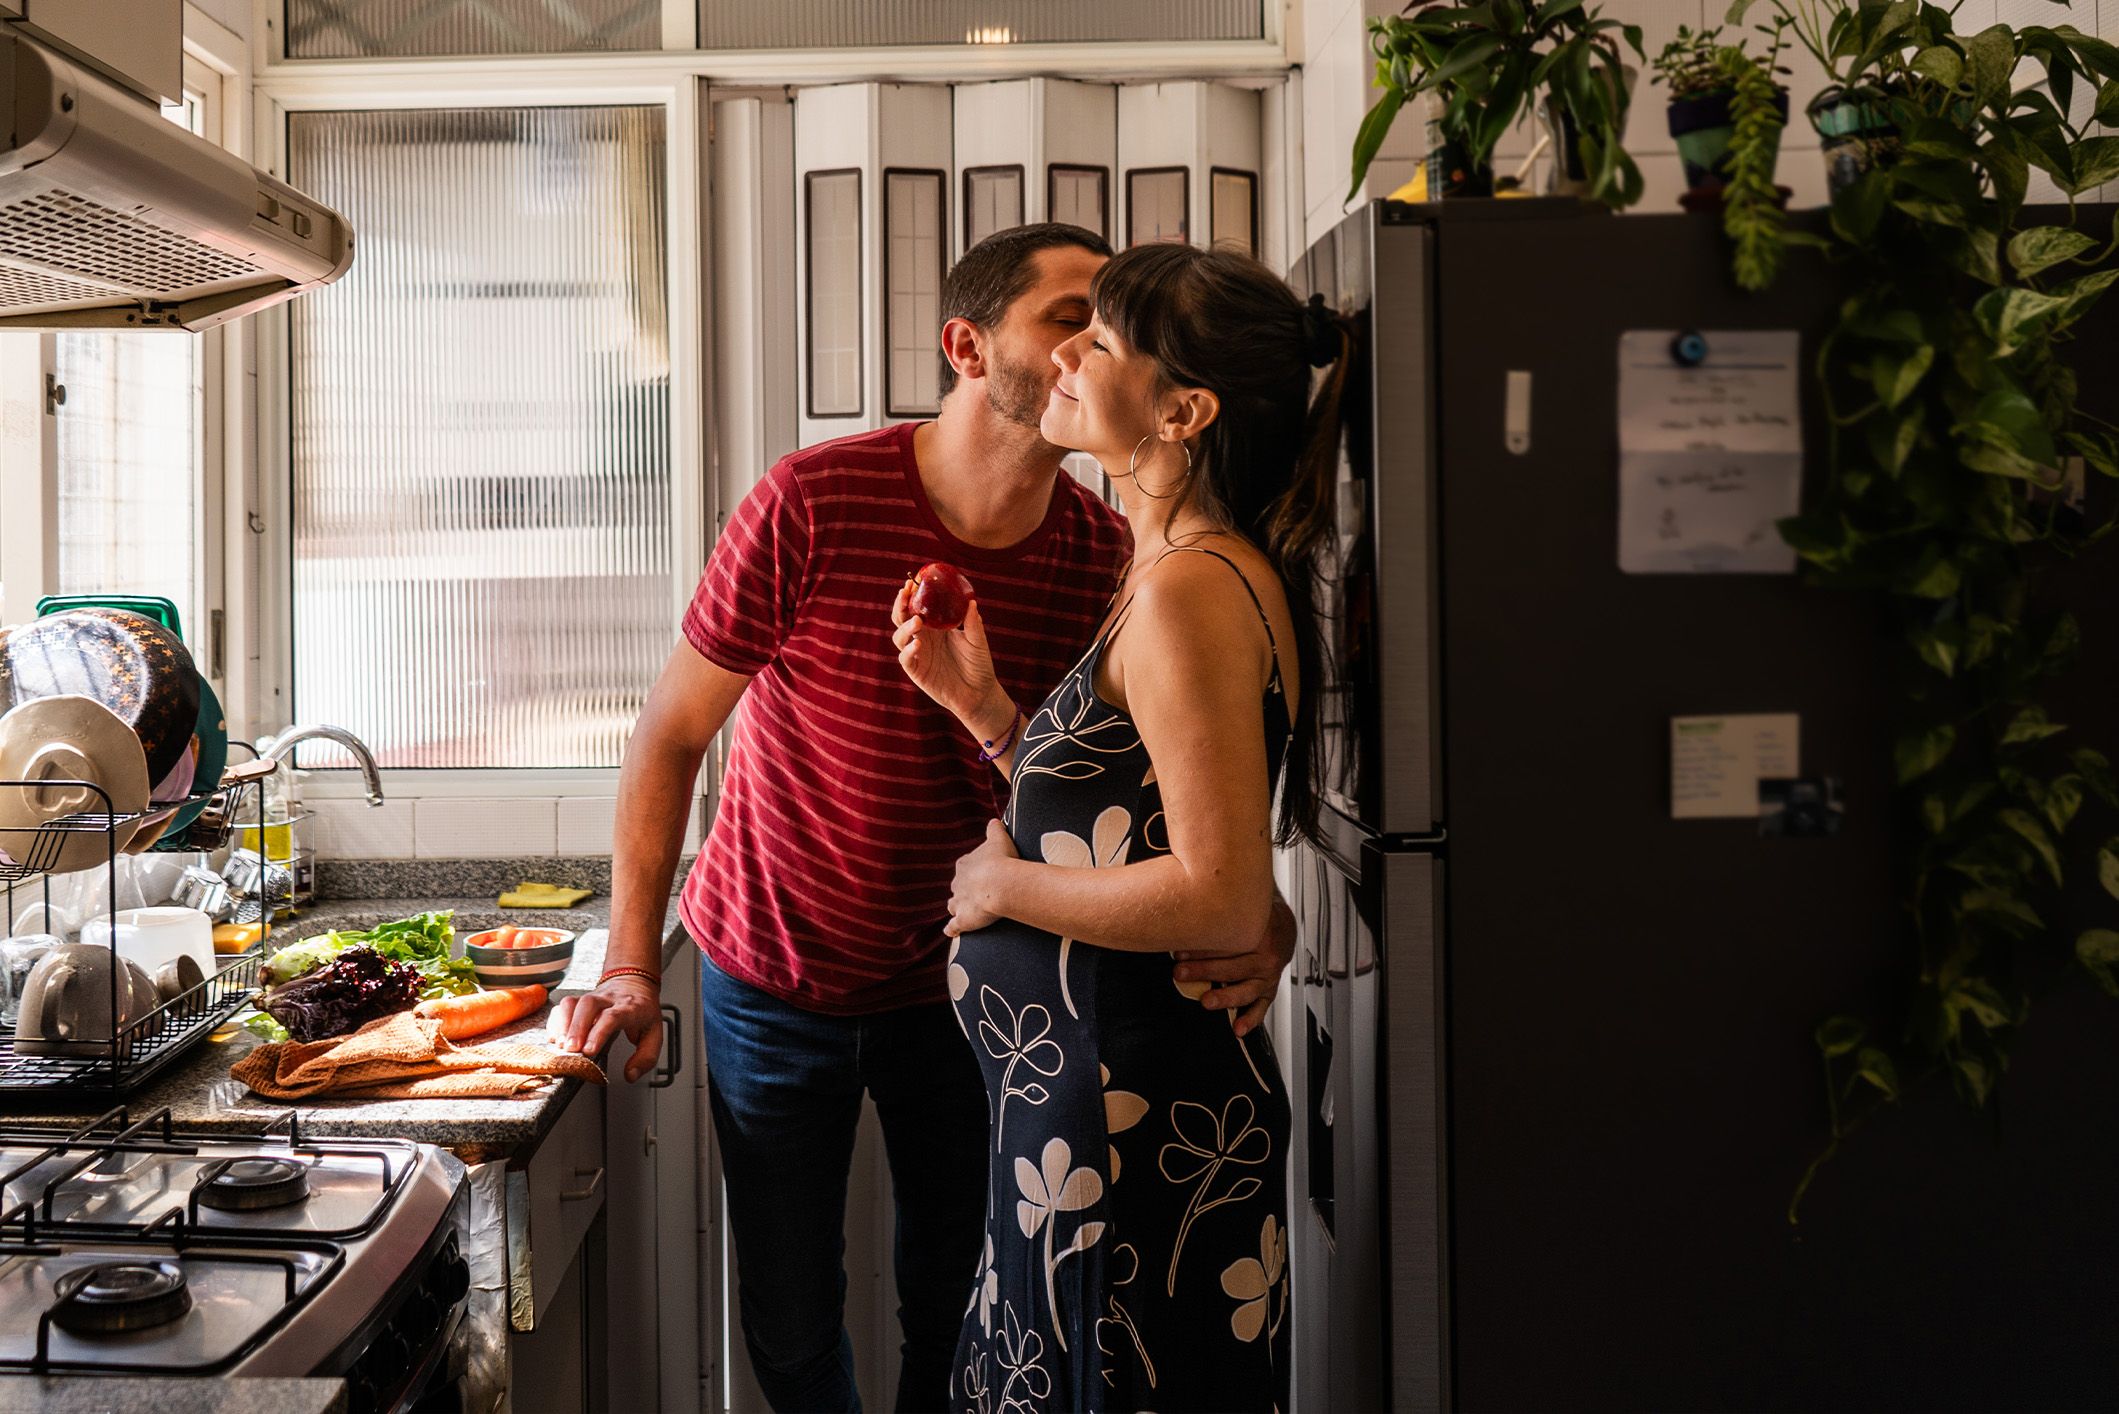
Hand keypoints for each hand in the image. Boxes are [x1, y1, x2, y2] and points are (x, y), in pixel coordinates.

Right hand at [549, 975, 662, 1082]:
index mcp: (630, 1007)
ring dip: (563, 1024)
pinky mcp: (579, 1000)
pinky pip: (563, 1006)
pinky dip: (556, 1021)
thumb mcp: (654, 1034)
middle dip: (576, 1027)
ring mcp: (592, 997)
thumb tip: (631, 1075)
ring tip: (560, 1045)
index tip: (589, 1051)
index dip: (599, 1032)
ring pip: (573, 1002)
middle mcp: (609, 999)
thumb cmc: (642, 1011)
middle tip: (570, 1049)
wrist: (634, 982)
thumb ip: (646, 1057)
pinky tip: (555, 1036)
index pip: (613, 1016)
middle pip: (588, 1005)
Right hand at [893, 583, 1004, 730]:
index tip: (910, 583)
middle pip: (901, 619)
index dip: (910, 596)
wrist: (979, 693)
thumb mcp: (978, 642)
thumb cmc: (978, 665)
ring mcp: (917, 654)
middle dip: (900, 606)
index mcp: (935, 627)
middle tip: (904, 595)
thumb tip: (971, 602)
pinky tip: (919, 644)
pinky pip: (905, 658)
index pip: (916, 608)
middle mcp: (923, 638)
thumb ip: (972, 624)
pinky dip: (909, 649)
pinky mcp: (916, 671)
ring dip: (905, 627)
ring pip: (899, 637)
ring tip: (918, 622)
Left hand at [946, 819, 1019, 936]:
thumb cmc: (1001, 860)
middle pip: (958, 886)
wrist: (1000, 884)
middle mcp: (958, 883)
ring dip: (958, 907)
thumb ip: (994, 829)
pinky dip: (951, 929)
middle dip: (965, 889)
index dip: (973, 870)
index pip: (965, 866)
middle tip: (978, 892)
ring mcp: (959, 902)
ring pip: (953, 905)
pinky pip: (953, 926)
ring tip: (964, 910)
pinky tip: (950, 932)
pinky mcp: (963, 919)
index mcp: (965, 864)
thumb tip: (994, 821)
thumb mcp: (999, 838)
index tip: (982, 872)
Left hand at [1172, 897, 1295, 1037]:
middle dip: (1204, 970)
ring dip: (1224, 997)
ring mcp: (1268, 977)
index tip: (1179, 951)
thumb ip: (1219, 921)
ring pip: (1246, 990)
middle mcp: (1265, 958)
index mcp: (1259, 934)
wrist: (1283, 930)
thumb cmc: (1256, 922)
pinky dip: (1250, 1020)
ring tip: (1206, 1001)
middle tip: (1181, 973)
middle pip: (1233, 966)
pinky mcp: (1268, 992)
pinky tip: (1237, 1028)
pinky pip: (1260, 1008)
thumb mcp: (1242, 914)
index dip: (1202, 947)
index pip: (1228, 942)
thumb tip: (1185, 923)